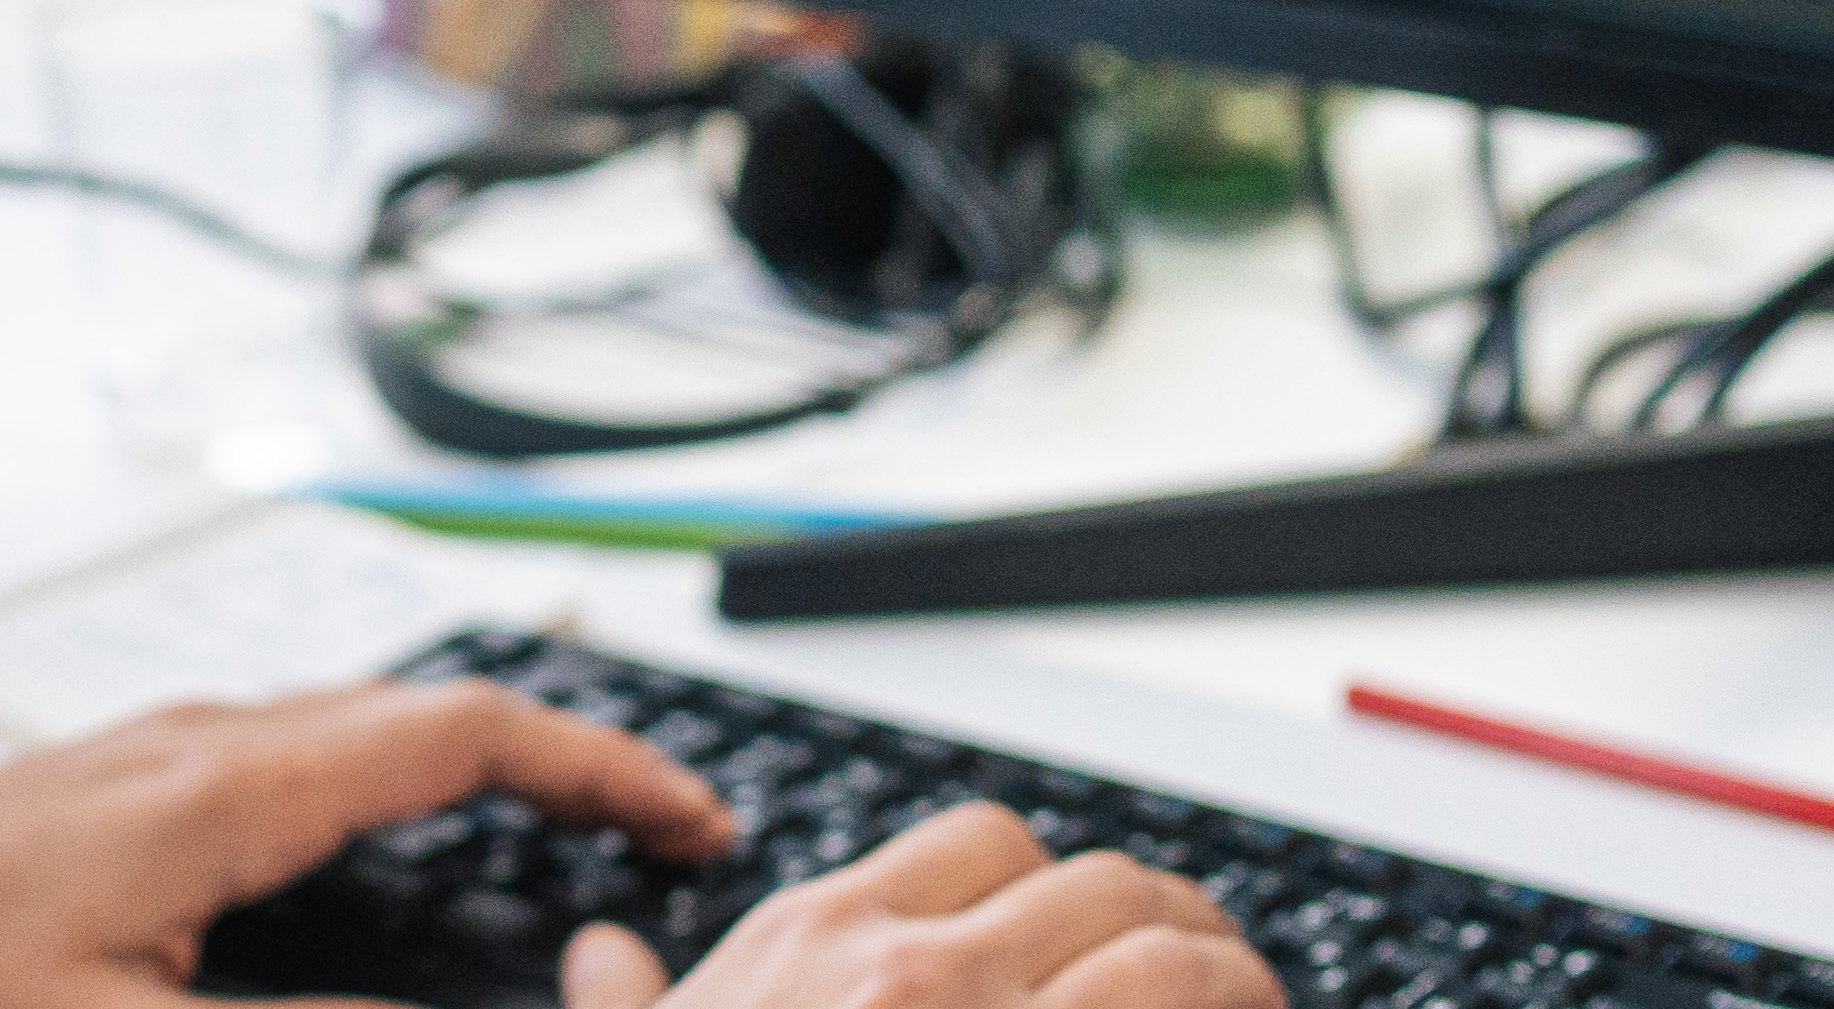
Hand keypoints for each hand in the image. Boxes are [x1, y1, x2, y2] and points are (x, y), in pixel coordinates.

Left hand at [0, 679, 731, 1008]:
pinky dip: (365, 825)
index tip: (690, 821)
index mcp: (221, 787)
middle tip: (643, 850)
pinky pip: (278, 787)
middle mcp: (188, 750)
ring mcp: (138, 770)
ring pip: (347, 751)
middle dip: (551, 778)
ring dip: (456, 800)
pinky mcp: (94, 811)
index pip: (465, 732)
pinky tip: (356, 910)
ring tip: (535, 876)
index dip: (601, 767)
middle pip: (422, 723)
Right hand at [560, 802, 1276, 1008]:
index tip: (1089, 929)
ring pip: (1176, 958)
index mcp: (819, 946)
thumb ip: (632, 1007)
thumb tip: (600, 961)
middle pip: (1105, 884)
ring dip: (1234, 980)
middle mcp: (919, 978)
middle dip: (1172, 919)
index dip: (1058, 882)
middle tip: (1207, 968)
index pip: (985, 841)